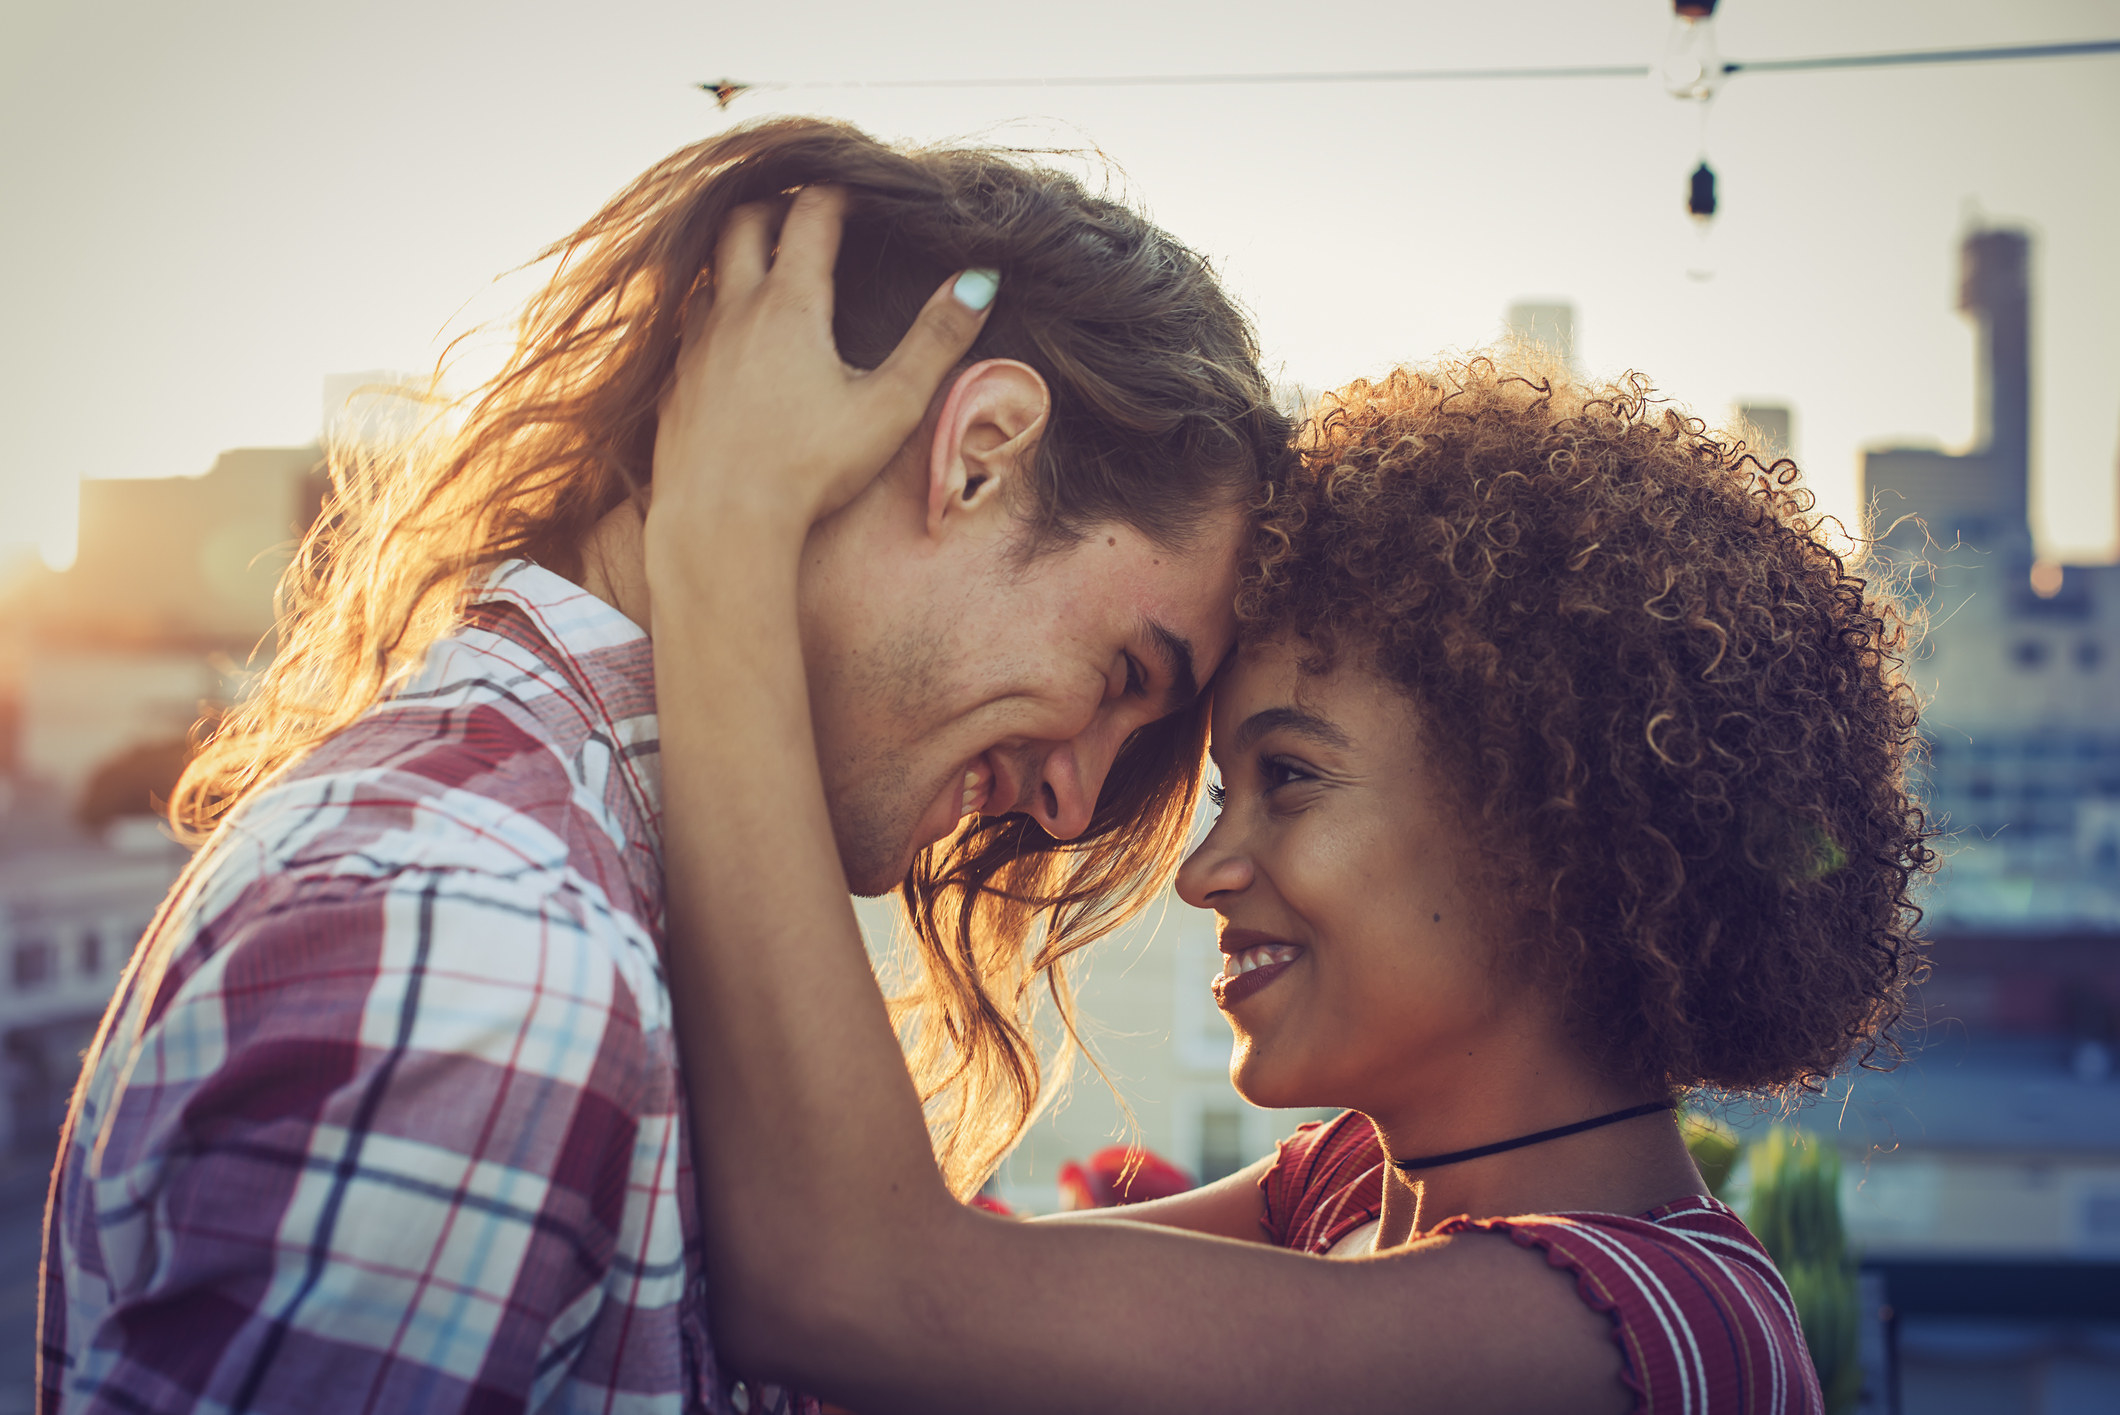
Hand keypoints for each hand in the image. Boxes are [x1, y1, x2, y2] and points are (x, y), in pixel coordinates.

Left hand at [645, 184, 997, 555]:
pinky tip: (732, 343)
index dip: (841, 193)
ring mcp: (696, 345)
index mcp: (791, 303)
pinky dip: (714, 312)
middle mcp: (735, 310)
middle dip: (778, 205)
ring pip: (709, 271)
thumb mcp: (891, 405)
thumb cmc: (812, 468)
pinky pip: (688, 325)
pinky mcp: (673, 384)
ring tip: (769, 271)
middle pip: (744, 221)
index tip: (862, 195)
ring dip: (739, 258)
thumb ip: (937, 339)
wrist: (723, 524)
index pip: (813, 213)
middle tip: (808, 215)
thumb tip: (980, 279)